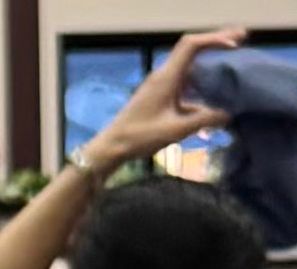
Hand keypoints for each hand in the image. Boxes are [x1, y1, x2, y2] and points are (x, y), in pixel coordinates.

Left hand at [85, 28, 240, 173]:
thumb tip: (228, 115)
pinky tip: (210, 97)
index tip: (234, 43)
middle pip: (192, 52)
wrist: (111, 147)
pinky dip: (198, 85)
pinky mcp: (157, 97)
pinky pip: (182, 84)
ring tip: (231, 69)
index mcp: (166, 77)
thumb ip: (203, 120)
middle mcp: (163, 76)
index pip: (191, 45)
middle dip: (216, 46)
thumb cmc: (139, 137)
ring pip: (188, 69)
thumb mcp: (175, 129)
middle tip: (240, 44)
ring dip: (208, 67)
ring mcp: (159, 86)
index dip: (214, 39)